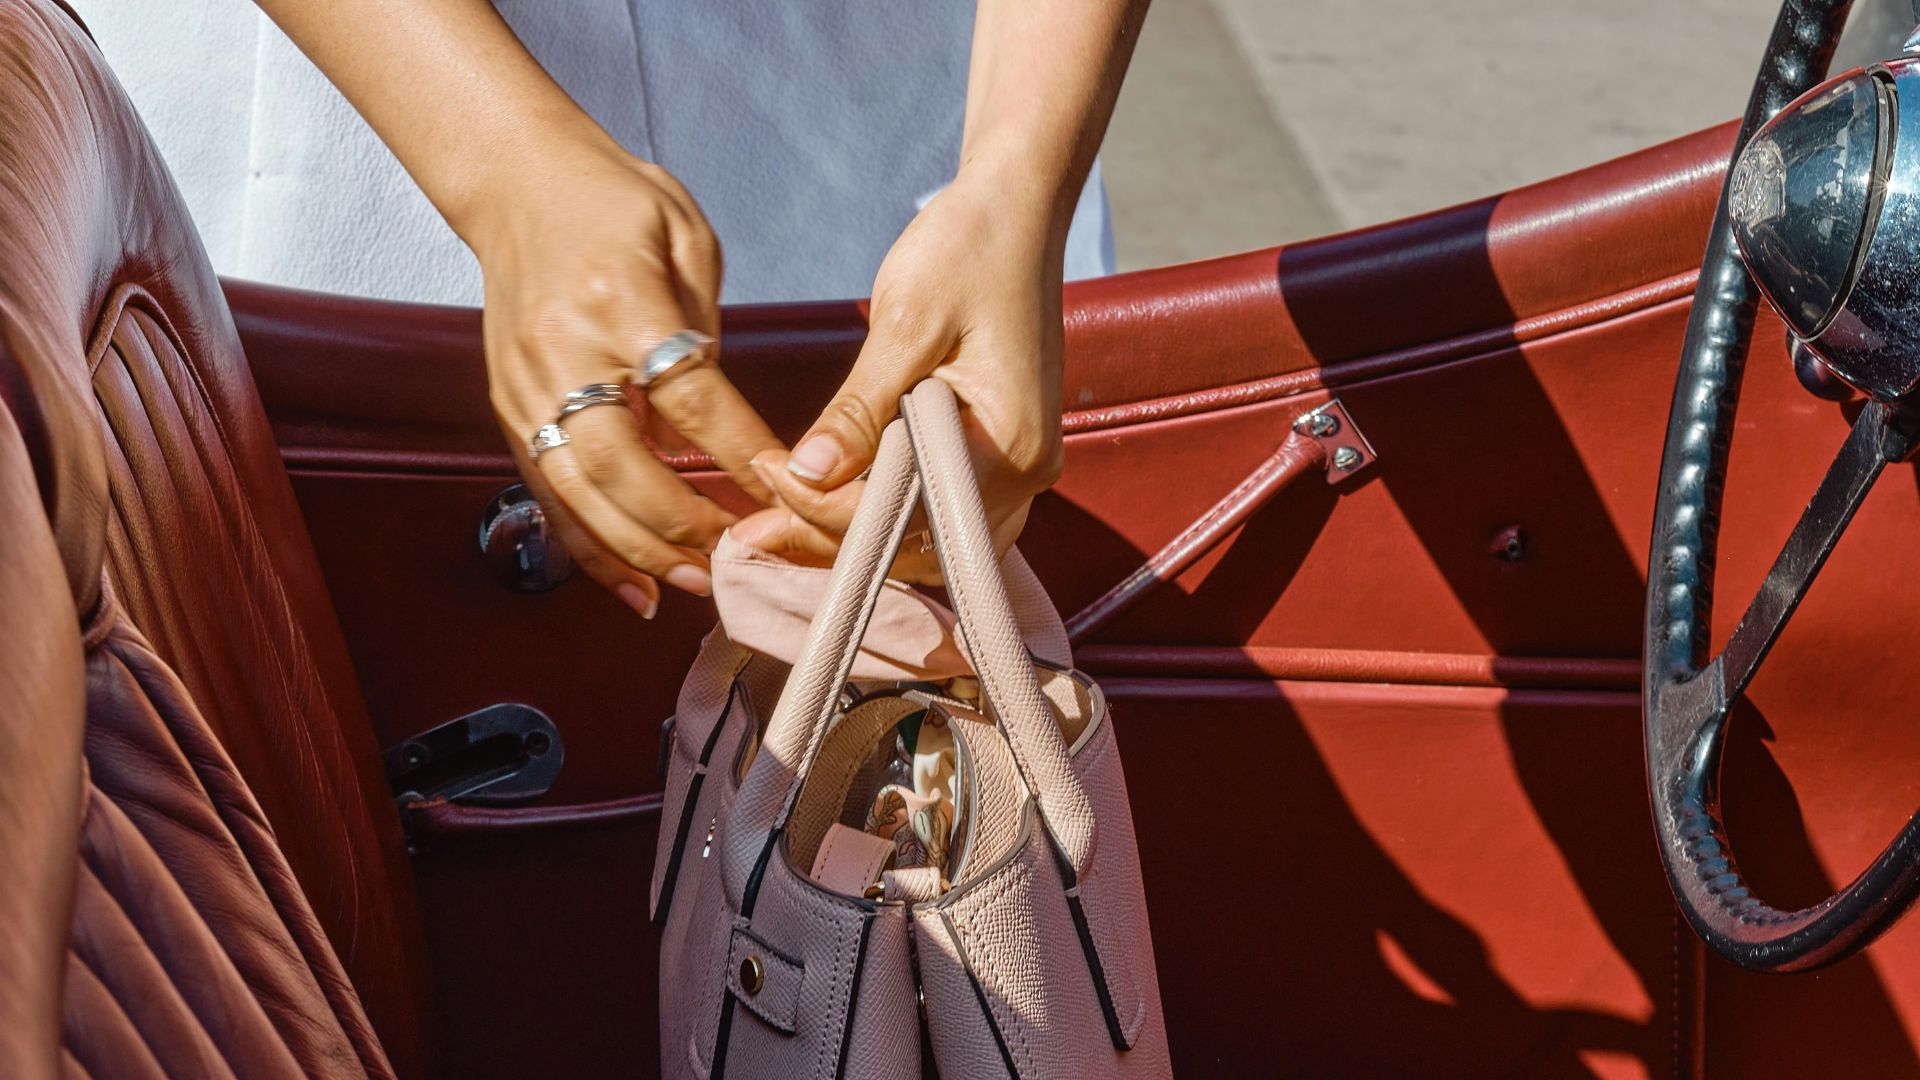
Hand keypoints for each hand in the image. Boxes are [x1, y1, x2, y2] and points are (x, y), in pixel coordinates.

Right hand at [468, 138, 782, 615]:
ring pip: (581, 494)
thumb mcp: (685, 239)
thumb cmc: (614, 202)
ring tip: (695, 585)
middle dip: (687, 521)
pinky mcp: (508, 410)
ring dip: (640, 551)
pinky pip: (550, 495)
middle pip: (624, 464)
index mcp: (620, 302)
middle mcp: (564, 353)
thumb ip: (705, 331)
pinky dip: (590, 549)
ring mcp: (527, 388)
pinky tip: (633, 588)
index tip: (787, 491)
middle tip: (742, 554)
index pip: (691, 396)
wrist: (517, 180)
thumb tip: (725, 425)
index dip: (741, 453)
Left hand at [730, 165, 1065, 578]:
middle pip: (919, 544)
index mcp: (1009, 446)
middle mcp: (1025, 473)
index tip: (767, 475)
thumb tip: (806, 475)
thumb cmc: (969, 249)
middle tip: (754, 526)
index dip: (827, 509)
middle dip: (834, 537)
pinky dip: (887, 512)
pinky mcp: (1001, 453)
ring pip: (930, 539)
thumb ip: (858, 409)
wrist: (1018, 209)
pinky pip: (940, 509)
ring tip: (780, 520)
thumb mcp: (906, 324)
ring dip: (857, 533)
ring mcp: (1018, 468)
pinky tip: (832, 497)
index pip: (907, 514)